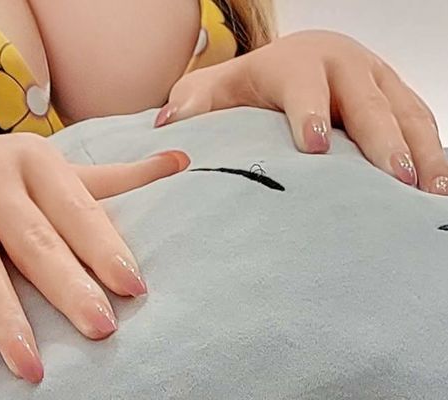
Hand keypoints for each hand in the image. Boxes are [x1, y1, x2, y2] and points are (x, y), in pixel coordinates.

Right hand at [0, 134, 187, 381]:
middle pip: (33, 239)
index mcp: (31, 159)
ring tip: (33, 369)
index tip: (135, 289)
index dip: (105, 248)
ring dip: (7, 319)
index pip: (76, 207)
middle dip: (67, 287)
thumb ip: (109, 178)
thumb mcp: (44, 174)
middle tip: (102, 330)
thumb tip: (184, 159)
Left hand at [155, 30, 447, 194]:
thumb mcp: (212, 91)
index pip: (304, 85)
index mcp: (295, 61)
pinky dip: (435, 153)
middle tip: (393, 176)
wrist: (288, 65)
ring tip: (430, 191)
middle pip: (366, 100)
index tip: (313, 146)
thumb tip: (169, 127)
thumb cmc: (247, 86)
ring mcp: (376, 79)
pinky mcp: (397, 96)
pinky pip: (422, 122)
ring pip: (405, 111)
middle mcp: (343, 64)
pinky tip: (439, 189)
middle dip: (382, 138)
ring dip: (422, 150)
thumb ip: (191, 105)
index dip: (309, 112)